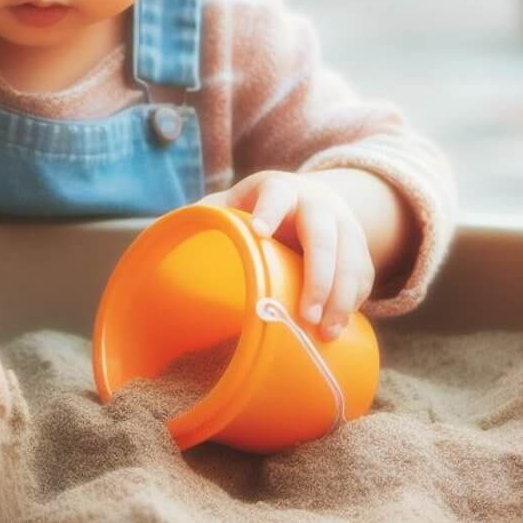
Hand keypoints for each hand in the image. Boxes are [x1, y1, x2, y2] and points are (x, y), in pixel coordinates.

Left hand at [202, 170, 374, 341]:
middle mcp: (317, 204)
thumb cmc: (259, 208)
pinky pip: (364, 276)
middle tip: (305, 314)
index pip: (277, 193)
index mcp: (279, 189)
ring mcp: (344, 226)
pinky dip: (354, 301)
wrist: (313, 199)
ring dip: (341, 297)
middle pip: (324, 234)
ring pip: (351, 259)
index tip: (258, 231)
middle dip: (318, 275)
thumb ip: (206, 216)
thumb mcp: (233, 203)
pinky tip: (339, 327)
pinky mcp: (360, 250)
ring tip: (325, 333)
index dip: (269, 210)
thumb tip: (158, 235)